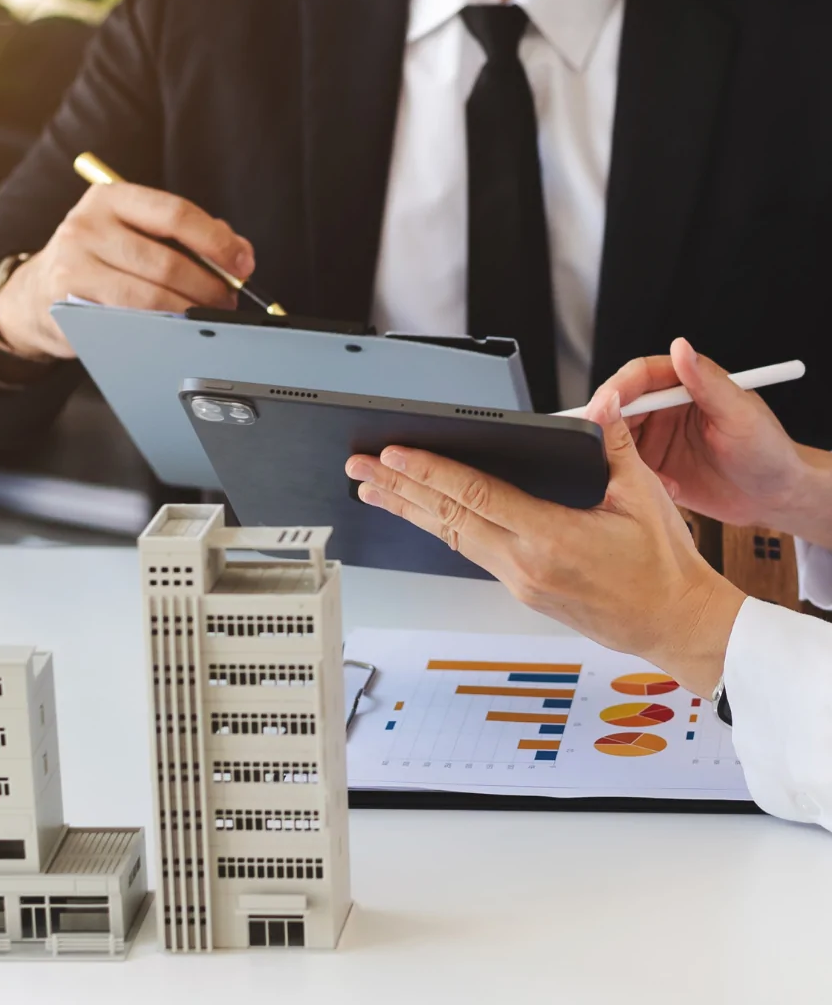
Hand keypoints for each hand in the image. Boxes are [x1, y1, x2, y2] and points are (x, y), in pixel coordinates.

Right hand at [0, 183, 254, 359]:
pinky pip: (130, 322)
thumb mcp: (135, 233)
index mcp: (111, 197)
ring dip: (190, 313)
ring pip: (151, 297)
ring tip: (207, 319)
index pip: (175, 213)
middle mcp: (88, 224)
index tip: (243, 265)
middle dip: (209, 287)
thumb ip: (186, 236)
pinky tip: (176, 330)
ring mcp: (74, 264)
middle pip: (168, 262)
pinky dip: (162, 329)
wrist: (38, 293)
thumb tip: (238, 251)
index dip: (217, 242)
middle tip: (227, 302)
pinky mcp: (68, 303)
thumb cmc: (101, 260)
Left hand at [345, 390, 746, 695]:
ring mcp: (519, 582)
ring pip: (451, 539)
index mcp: (551, 538)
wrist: (672, 623)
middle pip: (447, 518)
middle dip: (398, 489)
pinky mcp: (521, 590)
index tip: (394, 454)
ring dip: (410, 511)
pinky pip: (470, 552)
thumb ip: (614, 447)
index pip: (475, 495)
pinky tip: (424, 516)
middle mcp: (524, 564)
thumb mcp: (644, 496)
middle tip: (360, 469)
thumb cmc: (662, 568)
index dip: (430, 472)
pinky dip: (441, 529)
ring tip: (374, 492)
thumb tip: (600, 407)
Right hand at [595, 338, 810, 530]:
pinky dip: (633, 477)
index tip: (603, 404)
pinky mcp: (653, 467)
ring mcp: (657, 438)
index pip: (640, 376)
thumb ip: (707, 382)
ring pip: (617, 438)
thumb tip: (680, 347)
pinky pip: (627, 468)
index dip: (617, 388)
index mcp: (686, 385)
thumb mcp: (740, 415)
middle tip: (599, 441)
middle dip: (606, 422)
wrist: (773, 498)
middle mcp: (666, 408)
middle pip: (619, 406)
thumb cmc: (768, 451)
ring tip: (638, 469)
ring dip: (619, 453)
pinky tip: (660, 487)